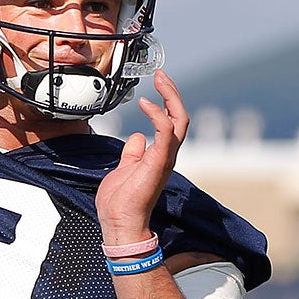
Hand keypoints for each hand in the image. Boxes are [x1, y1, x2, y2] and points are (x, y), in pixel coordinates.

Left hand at [95, 70, 189, 244]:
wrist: (119, 223)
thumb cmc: (120, 202)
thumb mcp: (124, 168)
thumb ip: (133, 153)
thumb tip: (137, 137)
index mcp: (159, 155)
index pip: (171, 122)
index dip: (167, 101)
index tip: (156, 84)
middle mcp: (166, 155)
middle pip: (180, 117)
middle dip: (172, 93)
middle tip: (161, 75)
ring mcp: (164, 158)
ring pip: (179, 121)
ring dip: (171, 97)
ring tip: (160, 80)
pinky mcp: (158, 162)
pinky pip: (166, 132)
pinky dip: (158, 114)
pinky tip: (146, 103)